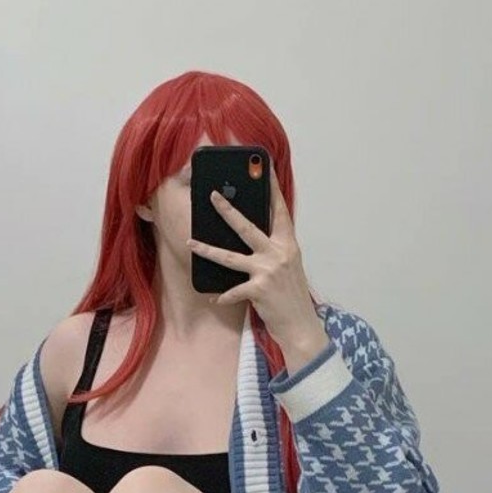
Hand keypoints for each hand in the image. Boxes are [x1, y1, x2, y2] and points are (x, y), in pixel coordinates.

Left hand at [187, 161, 325, 353]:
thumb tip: (252, 237)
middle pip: (247, 227)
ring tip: (191, 243)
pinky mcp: (259, 290)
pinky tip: (214, 298)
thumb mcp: (288, 267)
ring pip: (231, 257)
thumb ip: (274, 249)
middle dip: (228, 210)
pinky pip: (233, 290)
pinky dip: (223, 295)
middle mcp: (278, 253)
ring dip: (208, 250)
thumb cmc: (291, 296)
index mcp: (288, 245)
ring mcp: (268, 271)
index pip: (279, 211)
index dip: (271, 189)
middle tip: (213, 196)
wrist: (300, 325)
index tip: (264, 167)